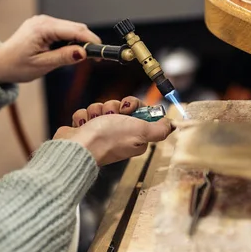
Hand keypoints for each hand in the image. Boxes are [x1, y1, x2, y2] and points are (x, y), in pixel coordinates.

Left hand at [0, 16, 99, 83]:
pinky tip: (67, 52)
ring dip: (78, 41)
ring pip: (71, 28)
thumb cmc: (16, 66)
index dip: (91, 40)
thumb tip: (83, 53)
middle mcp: (44, 20)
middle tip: (95, 58)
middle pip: (76, 27)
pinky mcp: (44, 25)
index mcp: (42, 28)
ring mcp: (43, 21)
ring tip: (78, 58)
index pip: (75, 30)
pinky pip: (63, 30)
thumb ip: (63, 57)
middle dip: (87, 41)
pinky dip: (70, 40)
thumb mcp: (42, 65)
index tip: (101, 52)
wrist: (0, 64)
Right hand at [53, 96, 172, 165]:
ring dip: (97, 110)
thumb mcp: (141, 131)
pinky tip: (85, 125)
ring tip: (95, 122)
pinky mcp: (86, 130)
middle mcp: (120, 134)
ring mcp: (101, 132)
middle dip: (113, 106)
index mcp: (135, 136)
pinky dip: (84, 117)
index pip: (139, 110)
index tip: (129, 108)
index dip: (133, 105)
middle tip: (112, 116)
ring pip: (102, 107)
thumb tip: (172, 125)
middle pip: (120, 106)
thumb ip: (159, 129)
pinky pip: (87, 112)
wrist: (78, 147)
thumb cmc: (108, 140)